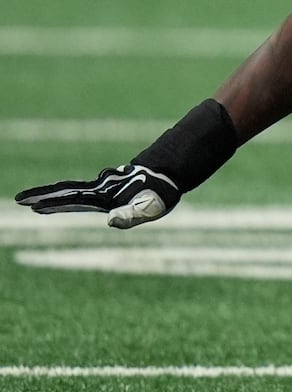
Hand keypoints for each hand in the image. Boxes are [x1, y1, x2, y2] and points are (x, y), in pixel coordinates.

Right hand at [15, 165, 180, 228]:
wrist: (173, 169)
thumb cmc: (162, 193)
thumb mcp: (150, 208)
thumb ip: (131, 216)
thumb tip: (109, 221)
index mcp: (105, 195)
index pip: (73, 198)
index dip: (53, 202)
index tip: (32, 206)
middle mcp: (101, 188)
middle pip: (66, 191)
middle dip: (42, 196)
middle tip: (19, 200)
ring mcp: (105, 185)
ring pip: (73, 189)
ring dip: (53, 195)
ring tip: (37, 203)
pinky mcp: (111, 185)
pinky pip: (85, 189)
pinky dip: (70, 193)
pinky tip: (66, 199)